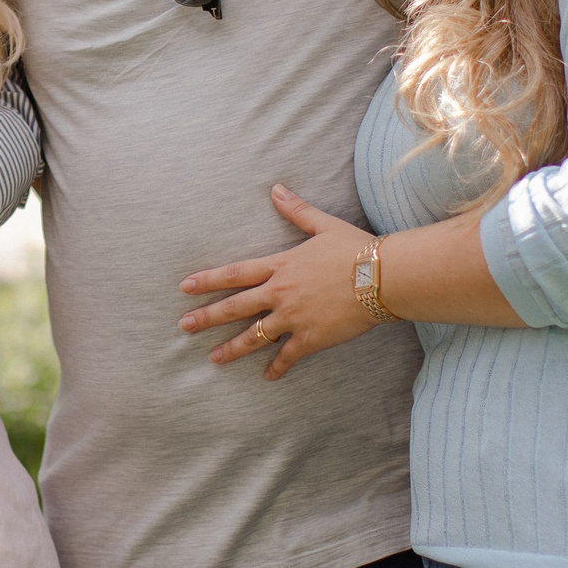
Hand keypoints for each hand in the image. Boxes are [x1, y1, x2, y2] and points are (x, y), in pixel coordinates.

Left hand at [178, 187, 377, 380]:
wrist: (384, 277)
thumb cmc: (356, 249)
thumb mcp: (324, 225)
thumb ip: (297, 211)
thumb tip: (276, 189)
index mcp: (280, 266)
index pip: (235, 273)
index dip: (208, 280)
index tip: (185, 287)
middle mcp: (280, 293)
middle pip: (235, 307)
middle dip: (207, 317)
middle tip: (184, 326)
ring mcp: (293, 318)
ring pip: (255, 336)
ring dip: (232, 348)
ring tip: (213, 359)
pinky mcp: (312, 338)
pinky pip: (288, 356)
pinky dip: (277, 367)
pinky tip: (267, 377)